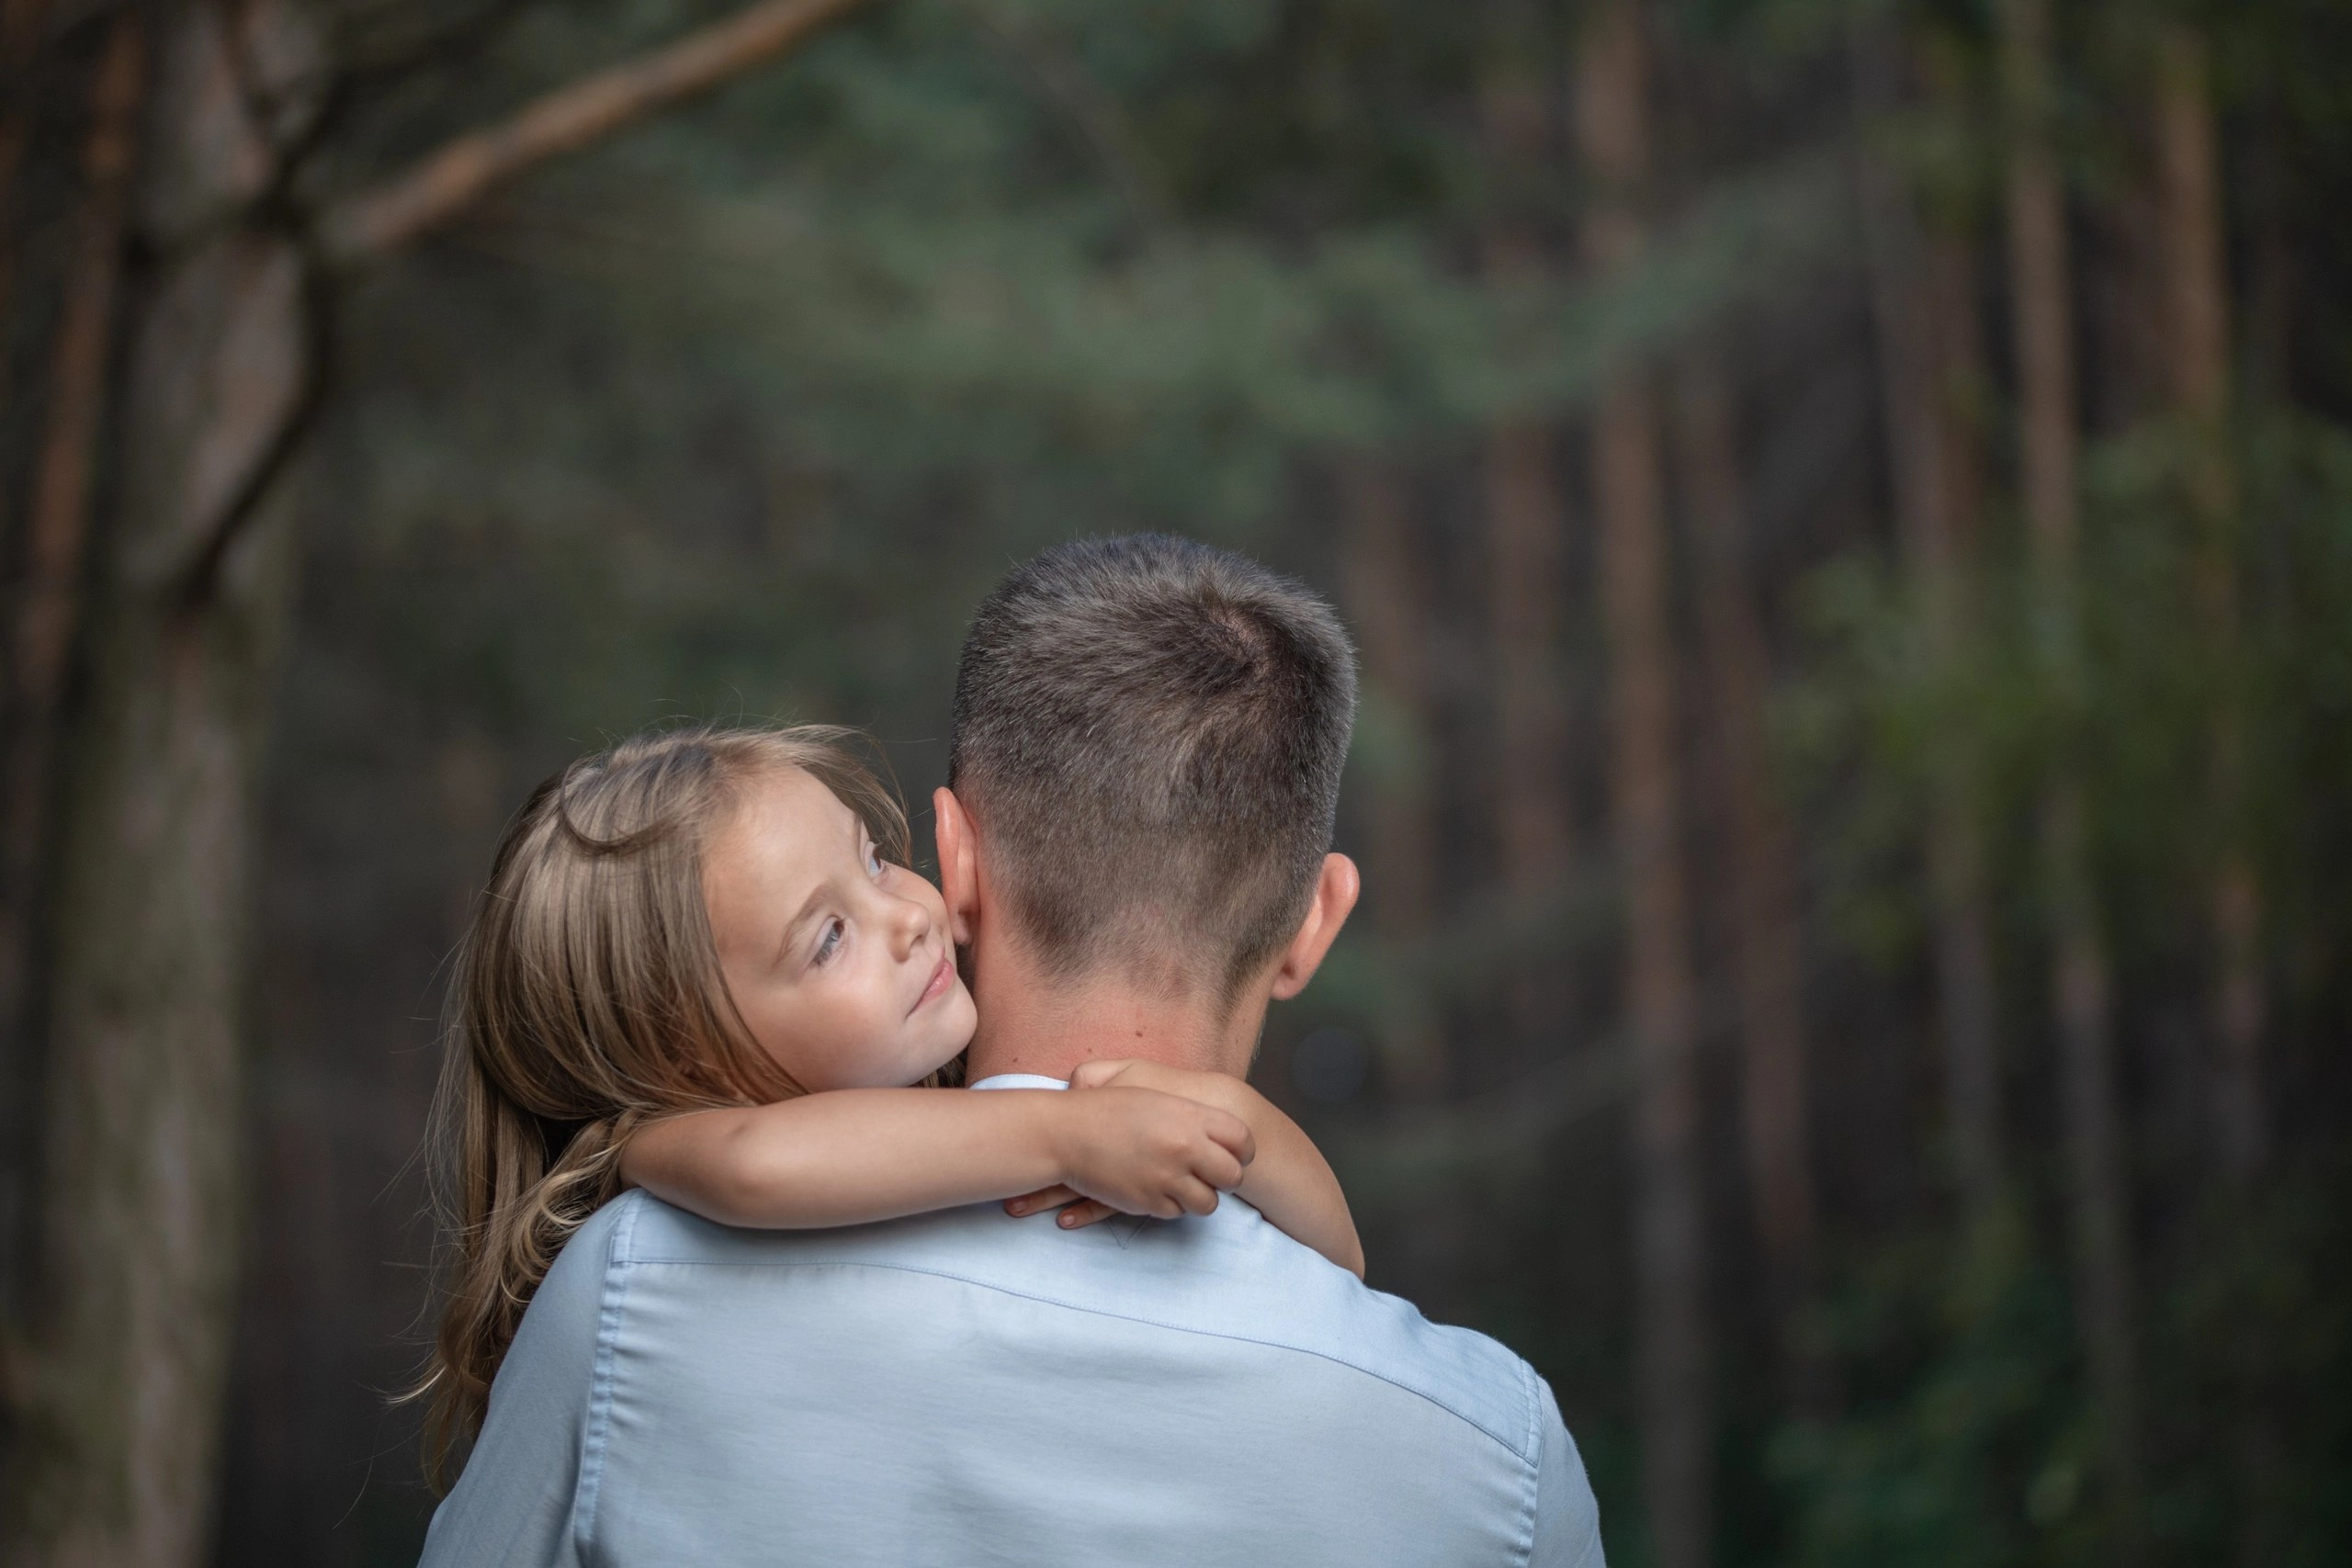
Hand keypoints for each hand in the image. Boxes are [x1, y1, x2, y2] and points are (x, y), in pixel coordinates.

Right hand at [1006, 1083, 1253, 1228]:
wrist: (1067, 1133)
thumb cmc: (1109, 1109)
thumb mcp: (1157, 1098)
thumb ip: (1194, 1117)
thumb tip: (1224, 1138)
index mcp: (1190, 1117)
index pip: (1242, 1140)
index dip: (1243, 1151)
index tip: (1235, 1155)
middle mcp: (1184, 1148)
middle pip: (1232, 1177)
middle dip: (1225, 1178)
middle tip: (1211, 1175)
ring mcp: (1167, 1178)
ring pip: (1207, 1203)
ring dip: (1199, 1196)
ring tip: (1182, 1184)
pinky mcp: (1148, 1203)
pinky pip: (1176, 1213)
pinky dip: (1169, 1204)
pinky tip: (1155, 1188)